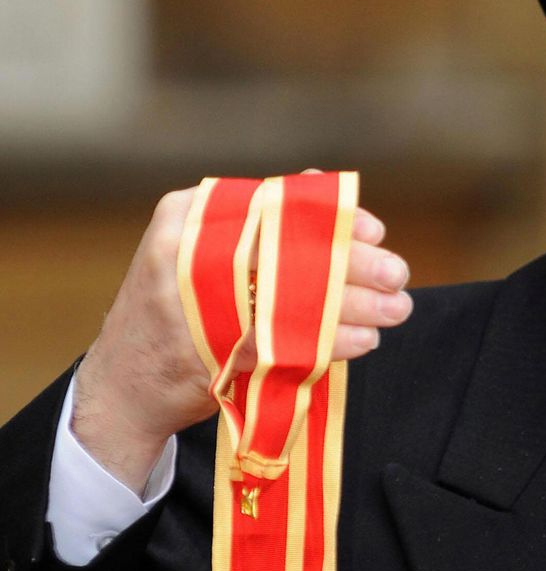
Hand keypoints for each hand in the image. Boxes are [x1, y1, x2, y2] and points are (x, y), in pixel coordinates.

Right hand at [72, 186, 410, 493]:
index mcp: (187, 216)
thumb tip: (324, 186)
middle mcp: (184, 254)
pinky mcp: (208, 356)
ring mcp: (192, 307)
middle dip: (354, 263)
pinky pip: (284, 345)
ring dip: (354, 306)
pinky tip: (362, 341)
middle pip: (288, 251)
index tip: (375, 230)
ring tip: (394, 309)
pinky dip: (330, 343)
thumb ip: (255, 221)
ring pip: (293, 300)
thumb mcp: (200, 249)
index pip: (273, 205)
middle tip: (398, 274)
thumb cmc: (179, 308)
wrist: (121, 384)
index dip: (332, 217)